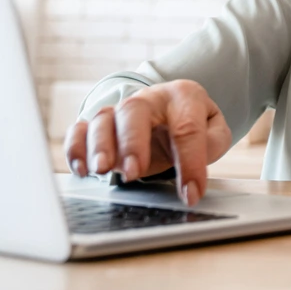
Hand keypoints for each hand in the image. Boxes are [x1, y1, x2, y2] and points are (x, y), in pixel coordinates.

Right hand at [63, 80, 231, 206]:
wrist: (173, 109)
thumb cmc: (194, 123)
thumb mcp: (214, 132)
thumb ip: (211, 146)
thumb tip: (194, 174)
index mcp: (184, 96)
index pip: (187, 129)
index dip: (190, 162)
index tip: (191, 193)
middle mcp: (149, 98)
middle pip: (134, 112)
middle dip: (132, 143)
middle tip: (132, 172)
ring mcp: (121, 109)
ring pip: (103, 119)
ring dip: (99, 146)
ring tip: (102, 170)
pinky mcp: (100, 124)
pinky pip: (80, 130)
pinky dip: (76, 147)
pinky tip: (82, 169)